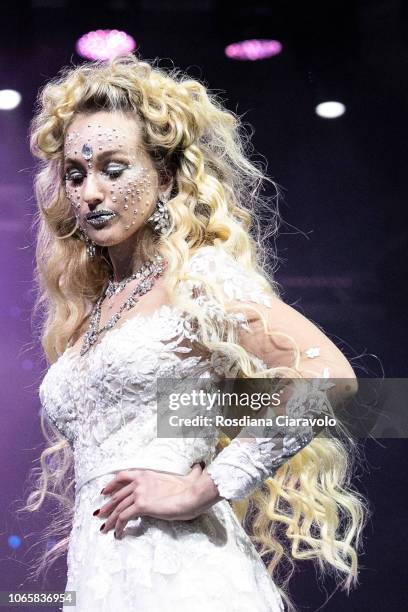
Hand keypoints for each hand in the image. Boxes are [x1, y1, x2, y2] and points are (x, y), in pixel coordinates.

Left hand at [94, 463, 221, 537]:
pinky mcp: (141, 506)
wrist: (191, 494)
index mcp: (147, 474)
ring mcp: (139, 493)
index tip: (104, 490)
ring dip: (110, 519)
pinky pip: (124, 517)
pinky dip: (118, 526)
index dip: (111, 484)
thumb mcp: (187, 477)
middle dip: (107, 505)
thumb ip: (190, 471)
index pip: (123, 476)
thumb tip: (199, 466)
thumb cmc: (191, 487)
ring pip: (118, 507)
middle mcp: (139, 482)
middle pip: (117, 494)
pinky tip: (118, 533)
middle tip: (100, 513)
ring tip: (104, 527)